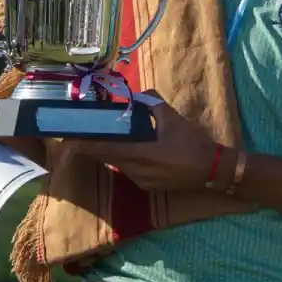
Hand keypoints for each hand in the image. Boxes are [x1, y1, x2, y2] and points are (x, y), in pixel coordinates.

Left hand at [74, 96, 217, 191]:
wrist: (213, 170)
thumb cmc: (192, 143)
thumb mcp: (172, 119)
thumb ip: (152, 104)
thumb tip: (138, 94)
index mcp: (139, 154)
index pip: (103, 149)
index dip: (84, 144)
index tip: (69, 136)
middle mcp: (135, 170)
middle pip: (105, 157)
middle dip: (92, 145)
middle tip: (81, 131)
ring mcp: (140, 180)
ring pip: (116, 164)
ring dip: (107, 151)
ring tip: (100, 136)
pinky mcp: (147, 186)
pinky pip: (127, 170)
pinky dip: (121, 158)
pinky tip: (125, 149)